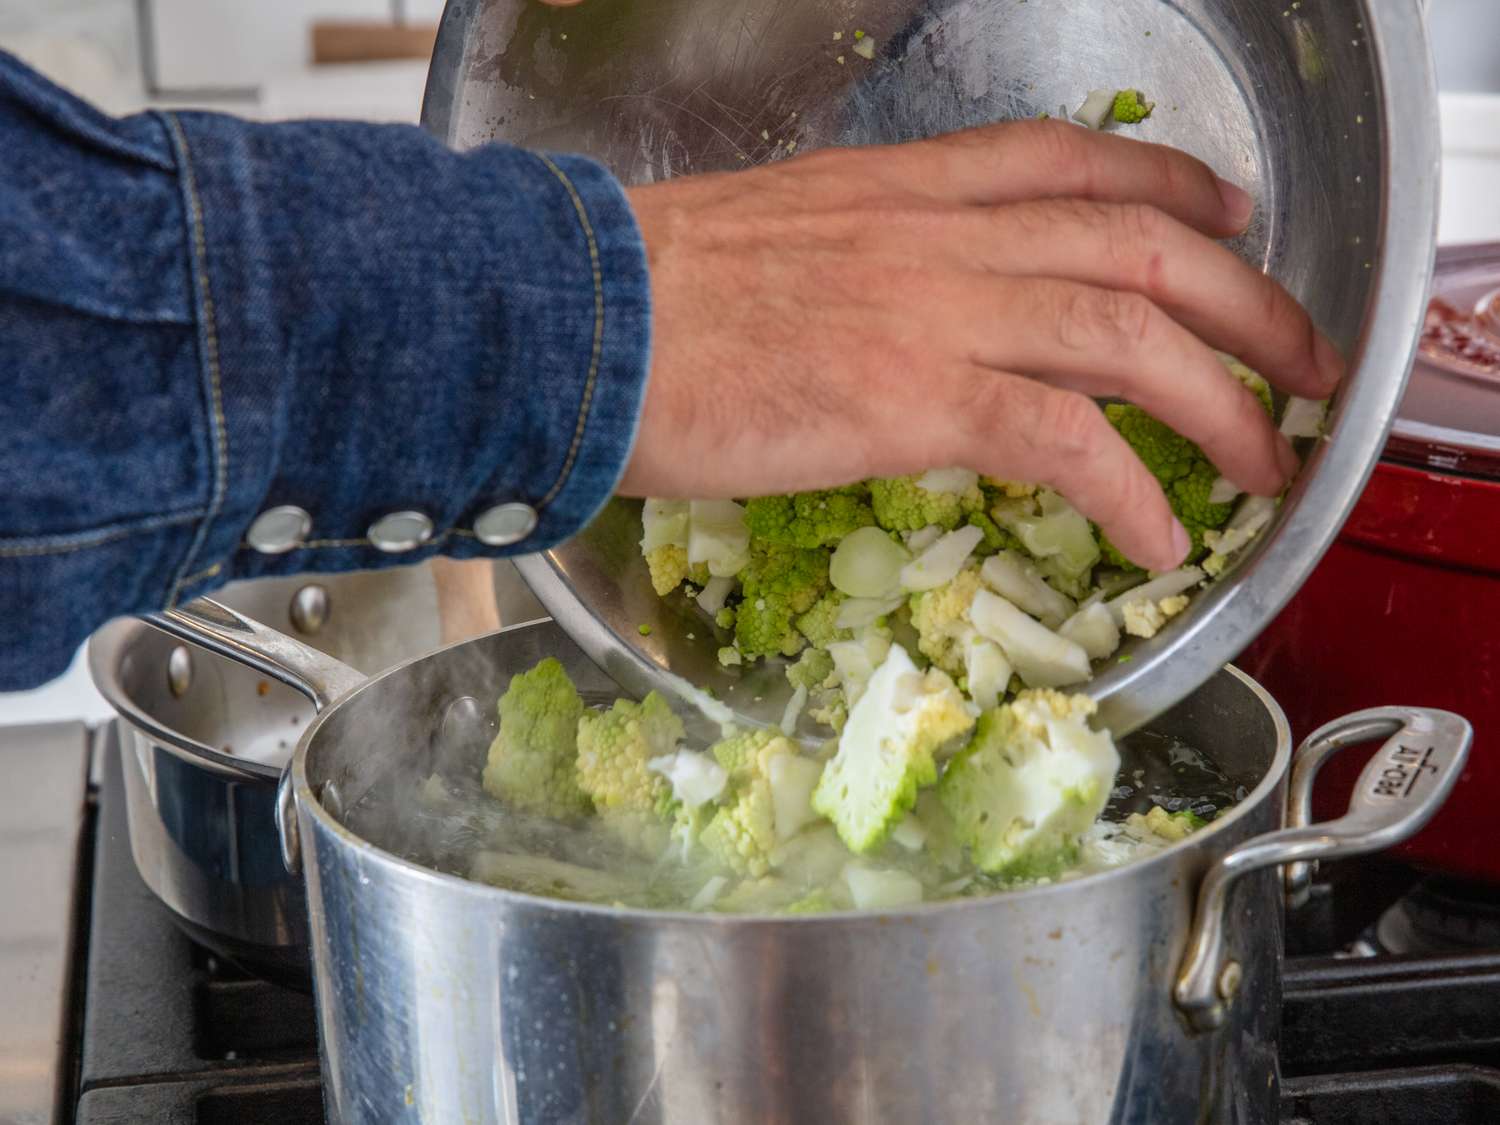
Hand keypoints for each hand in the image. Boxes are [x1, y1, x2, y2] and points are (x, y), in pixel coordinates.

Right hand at [617, 119, 1341, 572]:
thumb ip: (848, 257)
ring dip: (1222, 401)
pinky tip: (1162, 534)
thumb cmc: (639, 291)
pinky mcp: (911, 398)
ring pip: (1130, 334)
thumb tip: (872, 303)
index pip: (1068, 159)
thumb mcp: (765, 237)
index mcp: (900, 186)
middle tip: (1302, 357)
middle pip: (1140, 244)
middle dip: (1247, 301)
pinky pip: (1064, 440)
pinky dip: (1132, 488)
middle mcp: (938, 233)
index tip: (1221, 211)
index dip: (1170, 180)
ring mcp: (933, 311)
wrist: (576, 322)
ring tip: (1270, 460)